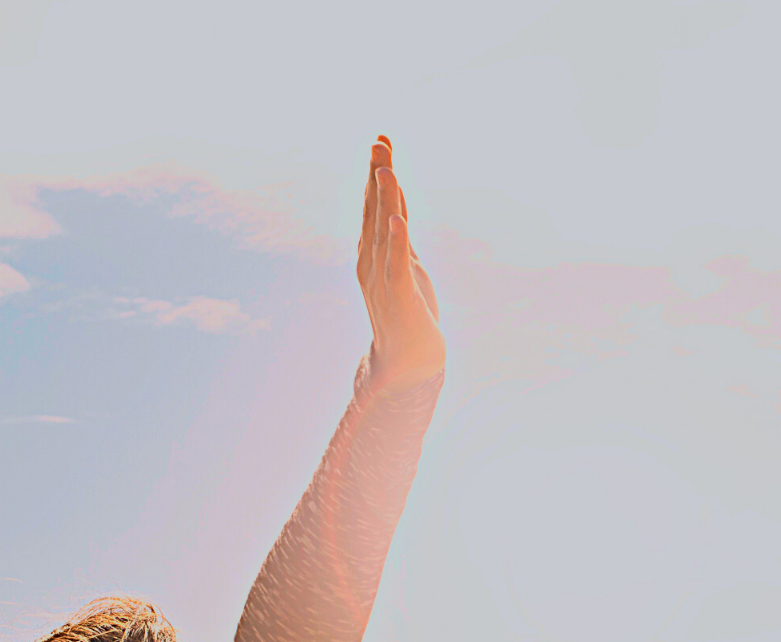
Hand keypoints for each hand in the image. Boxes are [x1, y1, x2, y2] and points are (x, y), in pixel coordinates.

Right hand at [358, 135, 444, 391]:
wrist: (408, 363)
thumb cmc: (408, 313)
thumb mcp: (405, 264)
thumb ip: (398, 234)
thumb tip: (395, 202)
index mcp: (372, 252)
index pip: (375, 205)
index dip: (377, 172)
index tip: (382, 140)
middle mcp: (372, 261)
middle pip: (375, 210)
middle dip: (377, 175)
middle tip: (380, 141)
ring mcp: (383, 278)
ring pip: (383, 231)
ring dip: (384, 200)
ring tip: (386, 170)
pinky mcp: (400, 296)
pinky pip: (397, 264)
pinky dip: (397, 241)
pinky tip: (399, 220)